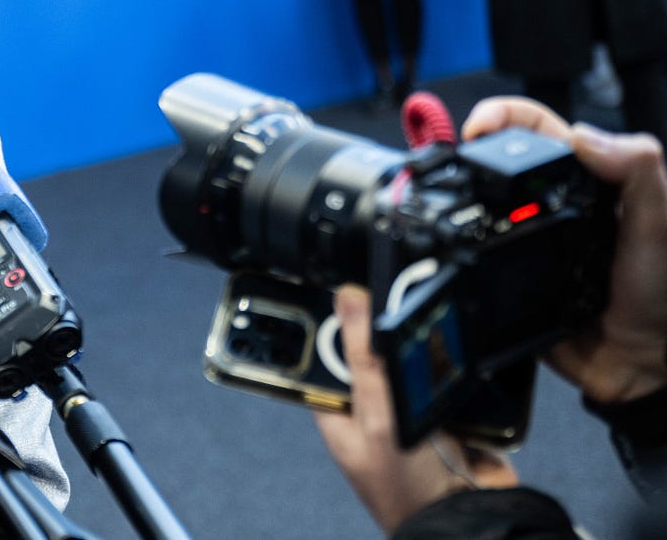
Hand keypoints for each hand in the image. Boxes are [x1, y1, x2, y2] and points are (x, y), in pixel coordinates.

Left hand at [313, 285, 517, 532]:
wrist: (473, 523)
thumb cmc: (407, 490)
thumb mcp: (376, 418)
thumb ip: (364, 360)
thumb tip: (348, 299)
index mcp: (338, 408)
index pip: (325, 349)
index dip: (335, 317)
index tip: (348, 281)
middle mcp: (370, 406)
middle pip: (372, 347)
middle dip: (388, 326)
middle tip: (402, 292)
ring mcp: (410, 408)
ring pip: (413, 357)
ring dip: (427, 344)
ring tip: (435, 319)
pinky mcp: (449, 412)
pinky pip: (450, 374)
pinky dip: (457, 363)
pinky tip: (462, 347)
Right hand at [463, 98, 666, 403]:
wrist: (638, 365)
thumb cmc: (660, 295)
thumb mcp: (660, 227)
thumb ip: (638, 172)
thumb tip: (583, 135)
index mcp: (590, 180)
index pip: (539, 128)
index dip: (503, 116)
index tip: (479, 127)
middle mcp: (553, 201)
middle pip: (498, 156)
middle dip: (469, 147)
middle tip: (457, 158)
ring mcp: (525, 235)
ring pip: (478, 199)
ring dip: (457, 190)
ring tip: (446, 189)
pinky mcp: (504, 269)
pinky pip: (472, 247)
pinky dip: (456, 238)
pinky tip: (452, 235)